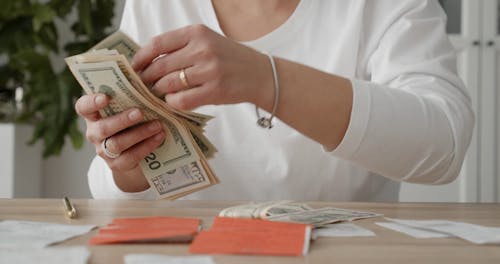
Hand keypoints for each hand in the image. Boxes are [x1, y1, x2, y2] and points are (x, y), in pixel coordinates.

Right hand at [75, 93, 164, 191]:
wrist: (134, 152)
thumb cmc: (132, 119)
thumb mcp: (130, 103)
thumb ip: (133, 88)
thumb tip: (145, 68)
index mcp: (93, 114)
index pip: (83, 107)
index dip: (92, 102)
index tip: (105, 97)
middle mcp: (94, 132)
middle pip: (103, 128)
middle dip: (122, 120)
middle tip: (140, 112)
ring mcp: (103, 150)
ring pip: (117, 144)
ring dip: (139, 133)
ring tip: (158, 125)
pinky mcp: (117, 164)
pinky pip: (131, 157)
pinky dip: (147, 146)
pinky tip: (160, 137)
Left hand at [132, 24, 274, 110]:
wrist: (260, 74)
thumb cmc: (230, 59)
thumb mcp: (208, 42)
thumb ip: (182, 47)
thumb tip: (149, 61)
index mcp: (197, 33)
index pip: (158, 44)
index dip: (141, 57)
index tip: (135, 66)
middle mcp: (202, 49)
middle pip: (160, 66)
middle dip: (147, 78)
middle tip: (143, 86)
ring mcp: (209, 71)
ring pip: (168, 84)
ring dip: (159, 92)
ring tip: (158, 94)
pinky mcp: (214, 91)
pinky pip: (181, 100)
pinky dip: (173, 102)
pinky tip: (174, 101)